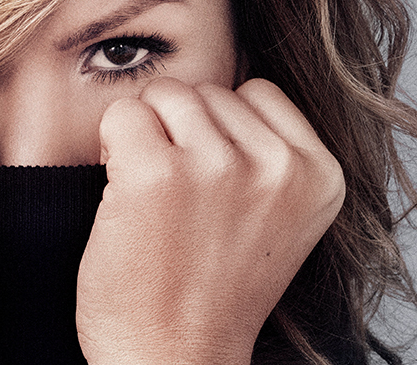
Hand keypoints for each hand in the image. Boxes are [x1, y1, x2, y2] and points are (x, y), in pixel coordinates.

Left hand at [76, 78, 344, 363]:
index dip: (217, 130)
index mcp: (317, 175)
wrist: (173, 358)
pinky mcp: (156, 174)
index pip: (254, 92)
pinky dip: (111, 147)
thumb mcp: (272, 219)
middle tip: (173, 194)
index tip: (206, 180)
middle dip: (179, 131)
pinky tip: (121, 194)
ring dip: (145, 136)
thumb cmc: (211, 293)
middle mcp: (275, 166)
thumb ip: (265, 155)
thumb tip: (215, 94)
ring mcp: (217, 167)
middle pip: (203, 91)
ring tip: (149, 193)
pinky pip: (121, 115)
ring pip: (162, 95)